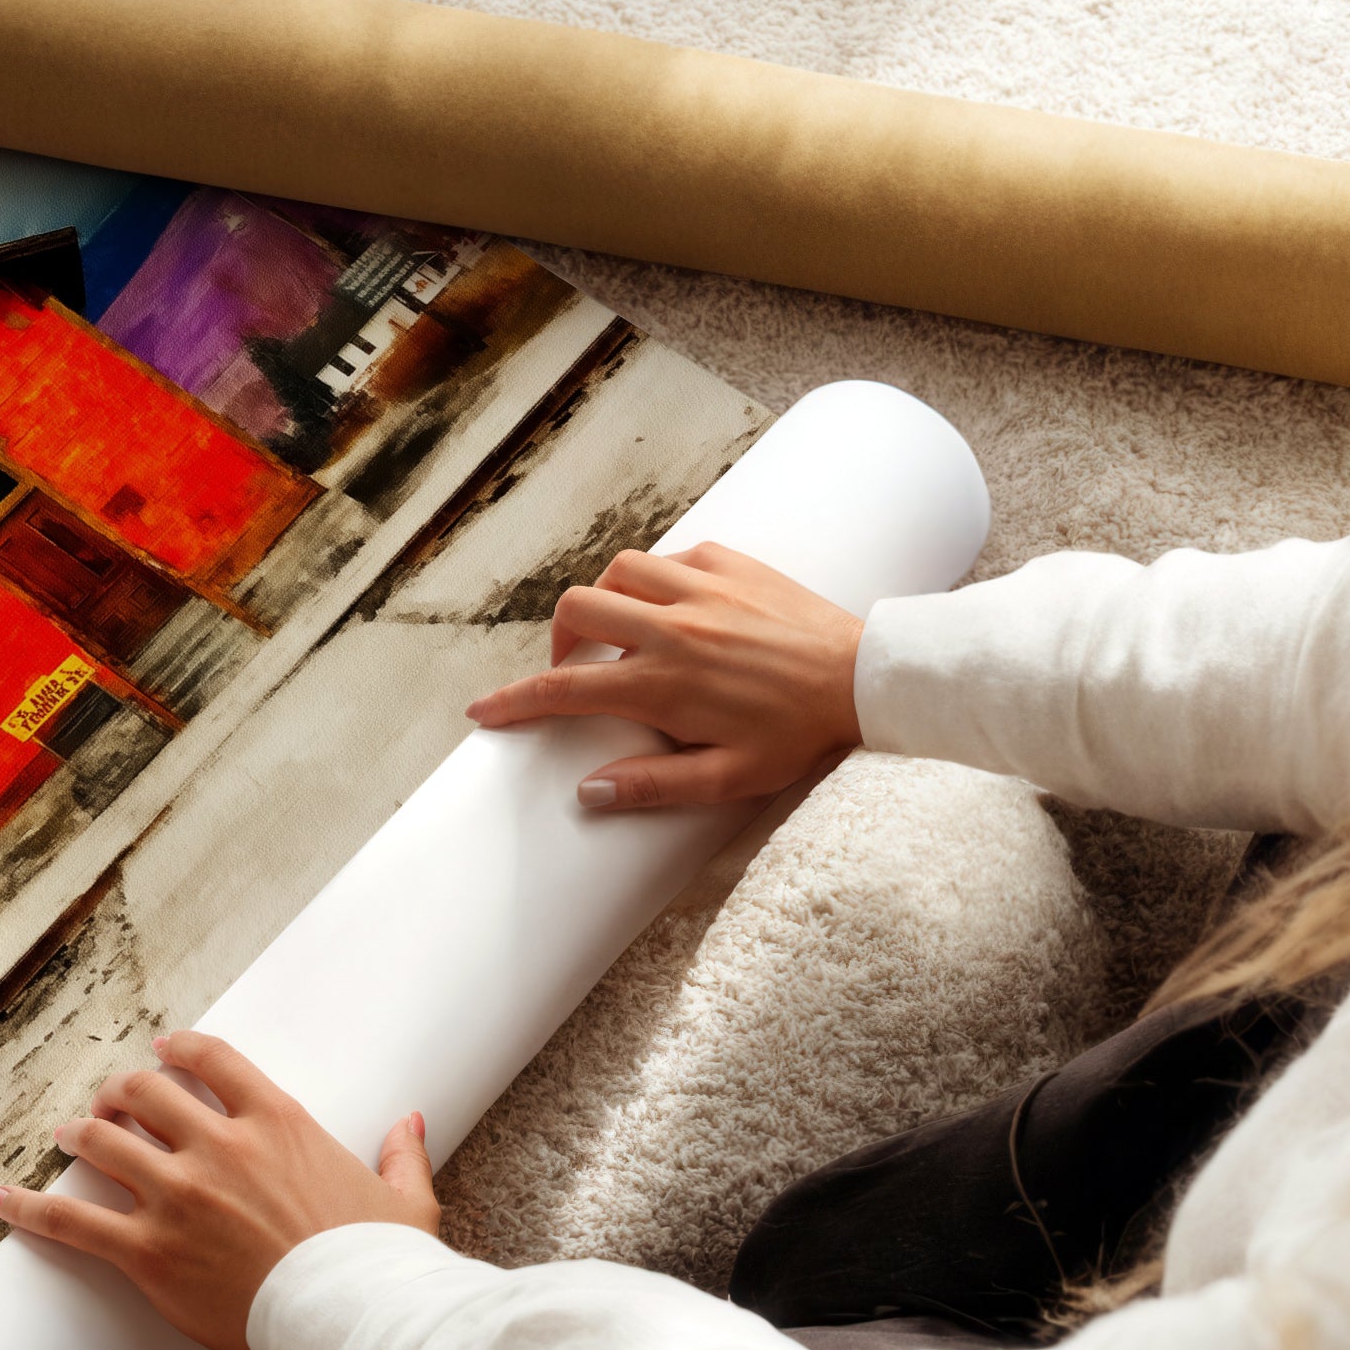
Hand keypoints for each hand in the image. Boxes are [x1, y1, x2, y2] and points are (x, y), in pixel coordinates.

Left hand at [0, 1030, 437, 1349]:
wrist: (356, 1321)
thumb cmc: (382, 1266)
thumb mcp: (404, 1200)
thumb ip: (400, 1153)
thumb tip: (410, 1122)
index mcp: (278, 1123)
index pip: (212, 1061)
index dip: (178, 1050)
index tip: (162, 1050)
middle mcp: (219, 1146)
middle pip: (144, 1094)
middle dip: (119, 1092)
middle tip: (108, 1102)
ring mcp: (179, 1196)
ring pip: (103, 1142)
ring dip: (78, 1133)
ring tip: (63, 1134)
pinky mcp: (150, 1251)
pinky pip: (73, 1221)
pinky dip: (30, 1207)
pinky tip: (1, 1198)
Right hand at [465, 542, 863, 810]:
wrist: (866, 678)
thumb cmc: (800, 735)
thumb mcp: (729, 778)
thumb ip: (654, 785)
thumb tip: (588, 792)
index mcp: (663, 684)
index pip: (564, 690)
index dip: (514, 701)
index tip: (483, 711)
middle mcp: (671, 628)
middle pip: (576, 611)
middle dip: (559, 641)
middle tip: (577, 670)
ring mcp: (700, 588)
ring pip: (617, 572)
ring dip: (606, 601)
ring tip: (622, 632)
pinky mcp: (730, 563)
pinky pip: (670, 557)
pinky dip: (656, 579)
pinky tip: (674, 606)